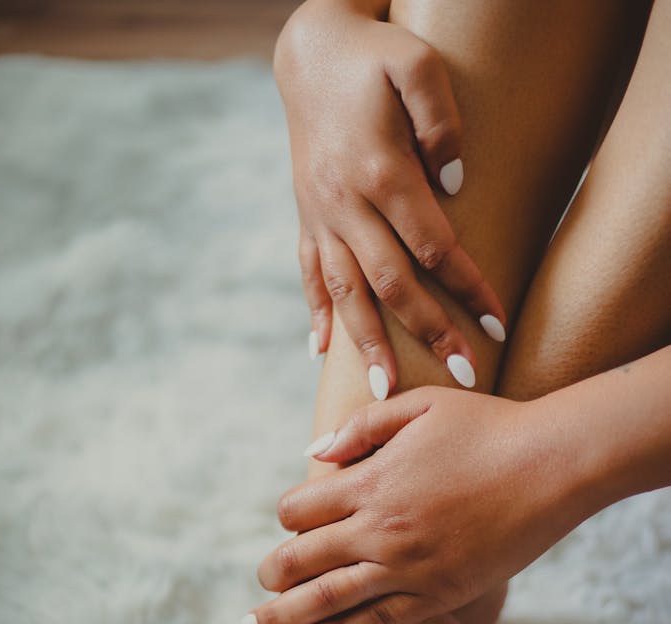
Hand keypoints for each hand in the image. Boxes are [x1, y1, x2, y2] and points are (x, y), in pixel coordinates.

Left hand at [248, 386, 585, 623]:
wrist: (553, 465)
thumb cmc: (488, 427)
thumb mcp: (419, 408)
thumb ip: (360, 428)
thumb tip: (313, 454)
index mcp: (370, 483)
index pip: (297, 510)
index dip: (287, 516)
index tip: (294, 521)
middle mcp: (380, 530)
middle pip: (299, 559)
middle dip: (271, 572)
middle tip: (260, 582)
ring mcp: (408, 568)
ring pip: (327, 599)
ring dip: (283, 615)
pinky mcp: (438, 595)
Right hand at [274, 0, 505, 395]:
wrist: (310, 53)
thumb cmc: (373, 57)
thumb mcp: (417, 64)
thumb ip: (441, 120)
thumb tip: (455, 185)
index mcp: (379, 171)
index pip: (433, 246)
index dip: (467, 287)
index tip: (497, 325)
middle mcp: (345, 204)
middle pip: (390, 282)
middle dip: (427, 333)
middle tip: (461, 375)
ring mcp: (320, 216)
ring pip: (345, 292)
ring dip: (367, 343)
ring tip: (384, 390)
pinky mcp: (305, 219)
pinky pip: (308, 275)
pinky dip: (317, 315)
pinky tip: (323, 353)